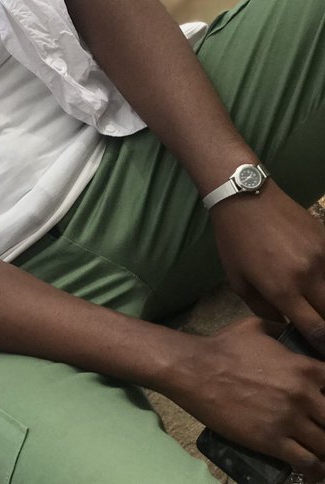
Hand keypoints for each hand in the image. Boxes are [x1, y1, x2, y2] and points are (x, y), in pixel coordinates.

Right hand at [167, 317, 324, 475]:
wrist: (192, 370)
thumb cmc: (221, 347)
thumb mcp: (255, 327)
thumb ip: (280, 331)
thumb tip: (289, 331)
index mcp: (304, 369)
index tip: (322, 404)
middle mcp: (302, 396)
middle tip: (318, 426)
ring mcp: (288, 421)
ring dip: (323, 448)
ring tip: (317, 449)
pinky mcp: (271, 441)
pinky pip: (307, 463)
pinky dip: (314, 469)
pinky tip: (311, 468)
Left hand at [212, 182, 324, 350]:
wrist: (245, 197)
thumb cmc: (235, 240)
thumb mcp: (237, 279)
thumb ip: (263, 308)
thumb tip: (286, 324)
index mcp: (282, 289)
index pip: (316, 330)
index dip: (323, 346)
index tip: (322, 353)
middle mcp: (309, 276)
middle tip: (320, 332)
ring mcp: (324, 258)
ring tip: (317, 306)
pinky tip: (320, 288)